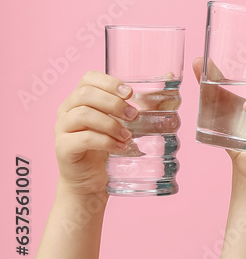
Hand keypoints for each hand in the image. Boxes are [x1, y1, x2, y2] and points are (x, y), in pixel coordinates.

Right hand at [54, 72, 137, 194]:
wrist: (90, 180)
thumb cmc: (107, 147)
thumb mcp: (126, 124)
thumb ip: (145, 105)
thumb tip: (170, 83)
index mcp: (80, 99)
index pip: (89, 78)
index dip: (110, 82)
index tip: (130, 93)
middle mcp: (67, 110)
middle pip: (85, 94)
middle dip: (113, 103)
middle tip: (133, 116)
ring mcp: (62, 129)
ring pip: (83, 114)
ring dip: (110, 123)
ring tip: (127, 136)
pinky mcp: (63, 148)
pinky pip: (83, 138)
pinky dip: (105, 141)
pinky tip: (119, 147)